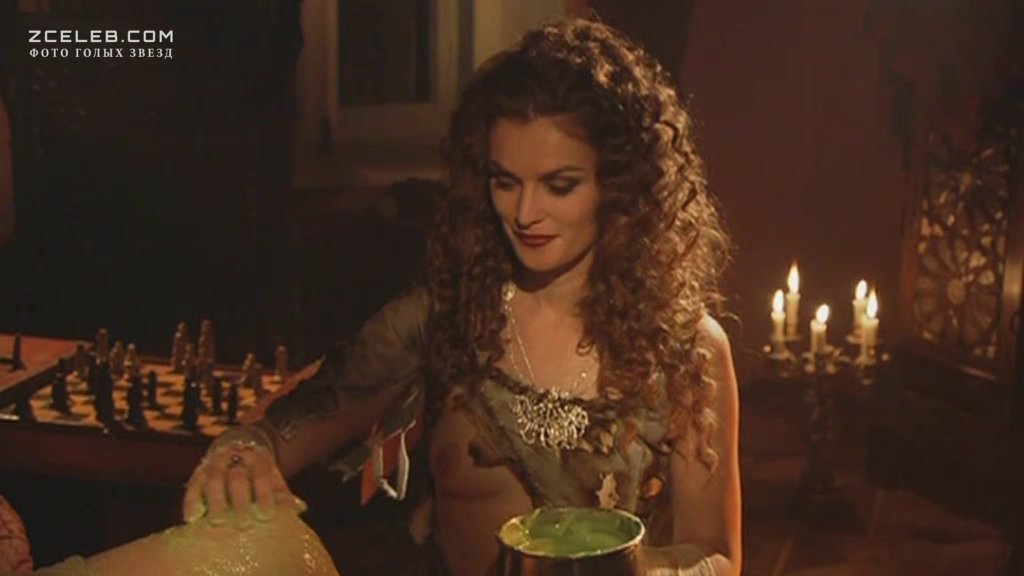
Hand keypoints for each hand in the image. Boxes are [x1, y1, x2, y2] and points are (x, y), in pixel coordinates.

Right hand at [182, 436, 305, 526]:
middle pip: (237, 477)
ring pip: (214, 479)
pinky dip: (191, 501)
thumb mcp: (273, 480)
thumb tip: (300, 508)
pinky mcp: (198, 473)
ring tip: (218, 522)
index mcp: (259, 457)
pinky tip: (193, 518)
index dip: (264, 494)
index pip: (263, 473)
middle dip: (241, 502)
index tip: (266, 516)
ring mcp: (215, 463)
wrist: (237, 450)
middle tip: (243, 524)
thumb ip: (283, 495)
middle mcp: (236, 457)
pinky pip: (193, 486)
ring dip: (216, 501)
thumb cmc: (259, 475)